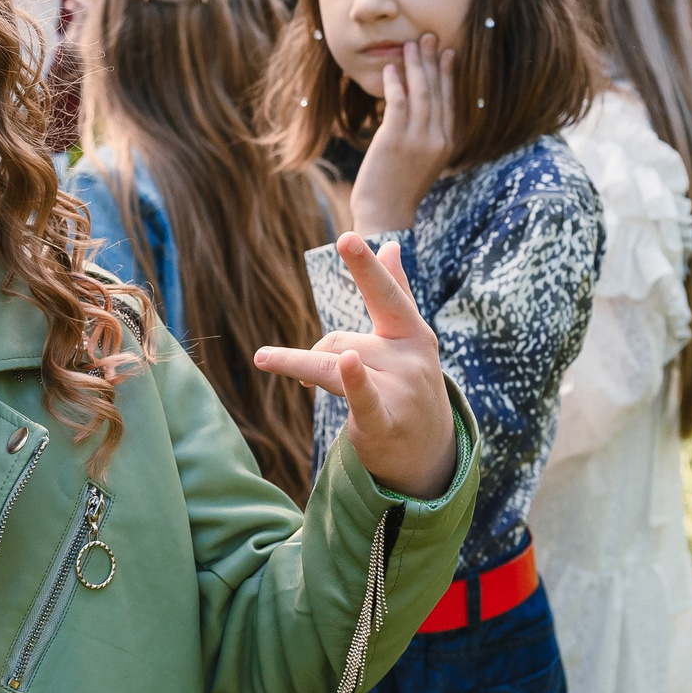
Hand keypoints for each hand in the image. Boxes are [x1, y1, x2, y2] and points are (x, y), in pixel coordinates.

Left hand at [255, 235, 458, 498]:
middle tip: (277, 358)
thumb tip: (391, 244)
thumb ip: (398, 291)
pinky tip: (349, 363)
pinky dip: (355, 381)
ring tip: (263, 358)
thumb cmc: (410, 386)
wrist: (428, 454)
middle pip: (339, 340)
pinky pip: (363, 397)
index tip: (347, 237)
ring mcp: (402, 389)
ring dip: (297, 364)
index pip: (386, 294)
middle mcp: (410, 358)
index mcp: (414, 332)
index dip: (365, 267)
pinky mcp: (386, 421)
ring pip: (332, 364)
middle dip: (316, 353)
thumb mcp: (409, 339)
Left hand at [348, 35, 454, 234]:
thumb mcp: (423, 161)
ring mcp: (418, 139)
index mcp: (449, 144)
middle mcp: (439, 139)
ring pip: (422, 92)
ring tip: (411, 45)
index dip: (450, 74)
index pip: (452, 101)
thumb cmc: (399, 189)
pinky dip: (397, 82)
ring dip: (417, 65)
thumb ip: (427, 136)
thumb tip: (418, 107)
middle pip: (440, 91)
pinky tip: (393, 68)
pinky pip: (399, 102)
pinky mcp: (395, 139)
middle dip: (435, 61)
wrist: (385, 215)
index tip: (449, 52)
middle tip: (429, 37)